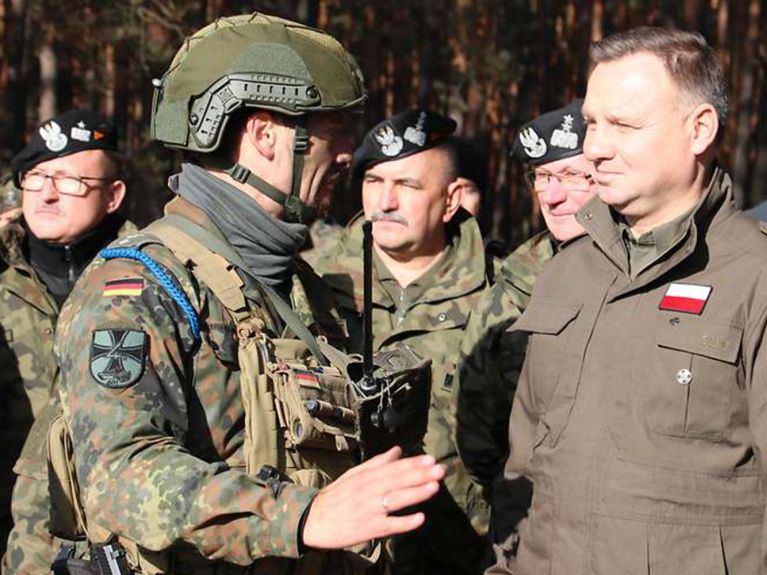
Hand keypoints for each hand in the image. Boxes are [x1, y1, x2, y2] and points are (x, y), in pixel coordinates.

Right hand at [301, 446, 444, 548]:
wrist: (311, 520)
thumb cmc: (335, 497)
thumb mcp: (354, 475)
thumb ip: (377, 463)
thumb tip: (398, 450)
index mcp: (366, 476)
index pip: (393, 468)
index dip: (412, 463)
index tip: (430, 458)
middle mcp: (368, 491)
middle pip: (397, 481)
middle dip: (420, 474)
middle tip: (439, 469)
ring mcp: (368, 510)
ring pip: (395, 500)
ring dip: (415, 493)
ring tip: (434, 487)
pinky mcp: (368, 529)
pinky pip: (389, 525)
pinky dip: (404, 522)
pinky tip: (419, 518)